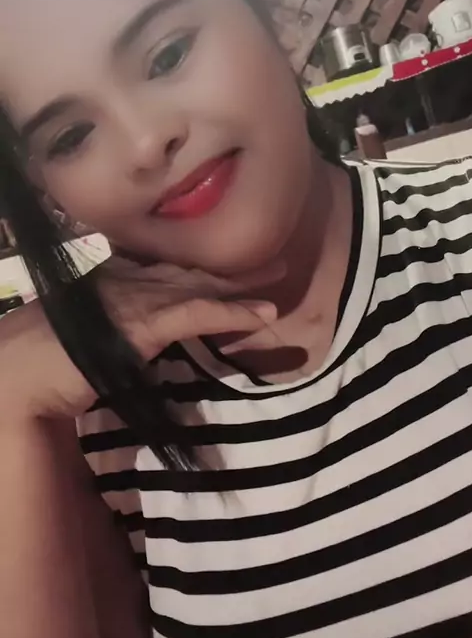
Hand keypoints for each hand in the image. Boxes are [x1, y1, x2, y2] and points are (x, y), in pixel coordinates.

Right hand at [0, 256, 281, 424]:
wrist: (15, 376)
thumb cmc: (43, 365)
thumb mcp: (88, 340)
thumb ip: (118, 335)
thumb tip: (142, 343)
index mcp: (113, 280)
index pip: (168, 271)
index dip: (203, 271)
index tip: (233, 271)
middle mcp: (126, 279)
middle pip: (189, 271)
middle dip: (231, 269)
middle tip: (273, 261)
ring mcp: (134, 297)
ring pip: (199, 287)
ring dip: (242, 287)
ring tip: (279, 279)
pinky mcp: (142, 323)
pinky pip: (196, 314)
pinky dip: (231, 313)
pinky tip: (261, 314)